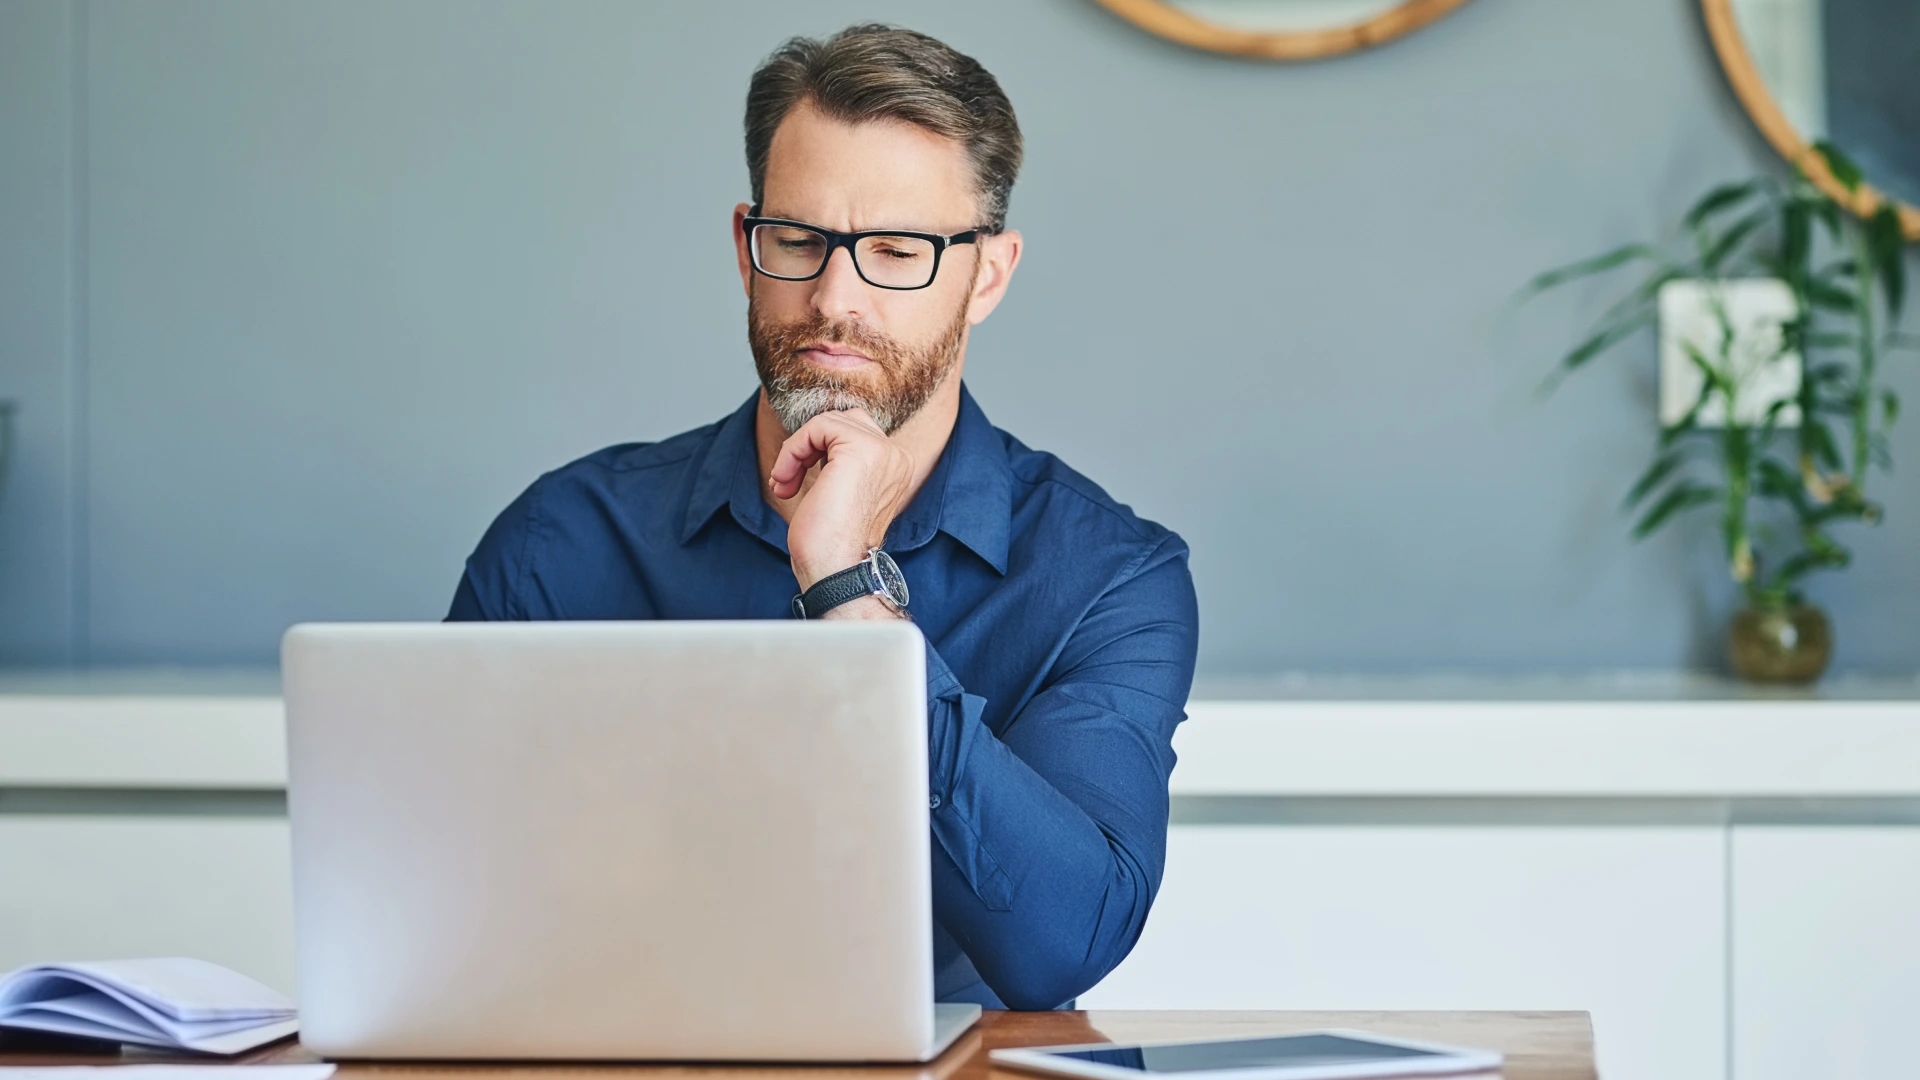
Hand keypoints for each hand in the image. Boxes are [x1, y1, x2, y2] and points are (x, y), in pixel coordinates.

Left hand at [768, 408, 913, 594]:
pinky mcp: (861, 450)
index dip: (817, 449)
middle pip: (843, 420)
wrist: (835, 570)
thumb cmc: (831, 542)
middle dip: (808, 445)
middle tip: (788, 479)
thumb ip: (838, 462)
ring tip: (785, 482)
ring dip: (796, 450)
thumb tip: (812, 437)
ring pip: (828, 421)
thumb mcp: (839, 492)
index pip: (854, 431)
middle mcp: (896, 456)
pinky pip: (818, 426)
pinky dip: (793, 450)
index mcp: (895, 466)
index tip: (795, 481)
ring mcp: (883, 451)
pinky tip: (786, 480)